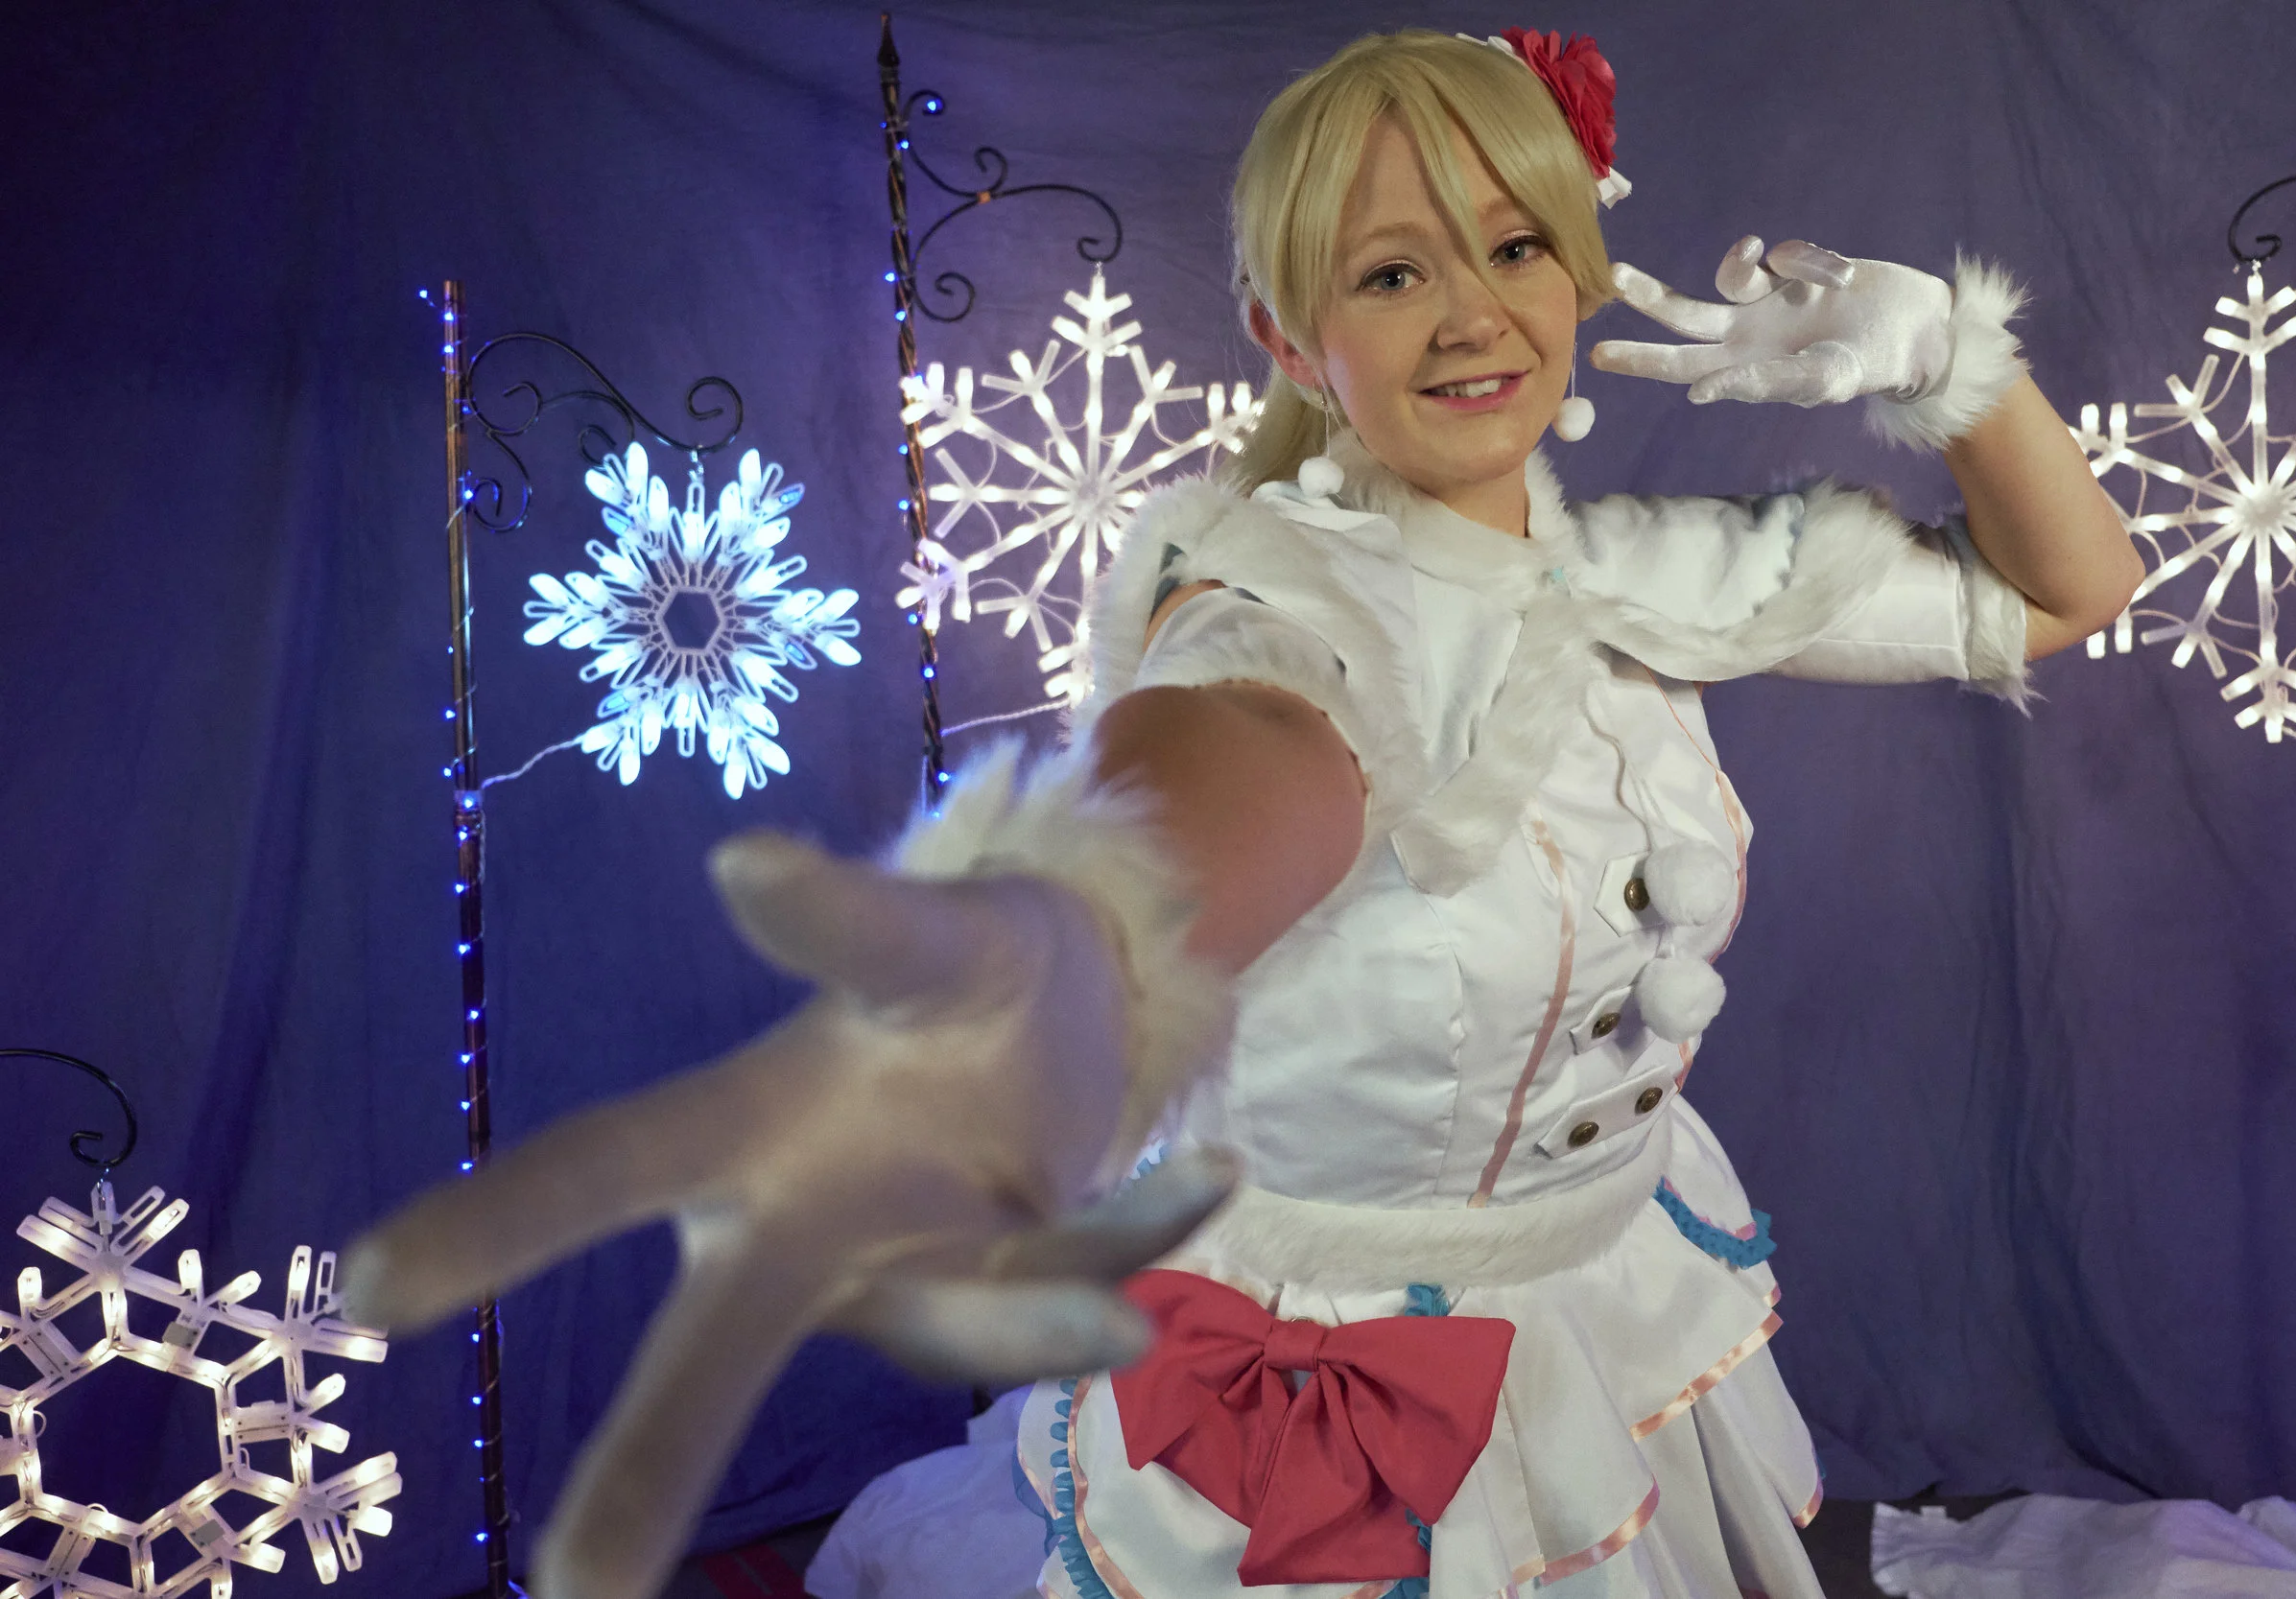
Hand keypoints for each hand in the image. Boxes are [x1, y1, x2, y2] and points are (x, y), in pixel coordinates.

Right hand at [342, 834, 1235, 1598]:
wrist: (1084, 1011)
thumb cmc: (958, 974)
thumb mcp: (923, 937)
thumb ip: (847, 923)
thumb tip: (741, 861)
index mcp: (751, 1133)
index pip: (608, 1168)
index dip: (494, 1223)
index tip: (363, 1283)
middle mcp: (813, 1236)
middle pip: (721, 1351)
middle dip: (651, 1462)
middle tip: (571, 1589)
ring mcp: (920, 1284)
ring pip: (967, 1331)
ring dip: (1048, 1314)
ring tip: (1152, 1275)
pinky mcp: (1026, 1298)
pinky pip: (1086, 1290)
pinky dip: (1147, 1232)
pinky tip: (1211, 1173)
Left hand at [1592, 235, 1953, 406]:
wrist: (1919, 332)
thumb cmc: (1870, 366)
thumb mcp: (1818, 380)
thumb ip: (1760, 383)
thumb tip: (1698, 393)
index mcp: (1747, 367)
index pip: (1683, 366)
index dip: (1644, 360)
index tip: (1601, 354)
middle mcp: (1750, 333)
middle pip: (1685, 314)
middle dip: (1650, 297)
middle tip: (1613, 279)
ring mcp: (1772, 299)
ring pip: (1730, 272)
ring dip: (1745, 262)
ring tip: (1789, 269)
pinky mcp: (1798, 269)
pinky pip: (1787, 252)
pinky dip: (1814, 262)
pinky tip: (1843, 279)